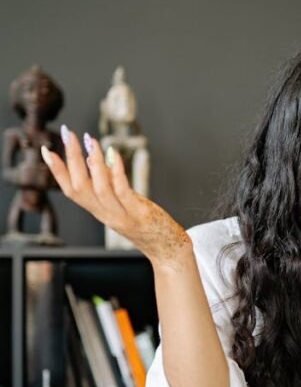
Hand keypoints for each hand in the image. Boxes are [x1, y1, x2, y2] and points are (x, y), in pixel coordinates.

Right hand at [41, 126, 190, 268]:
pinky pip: (123, 192)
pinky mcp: (138, 214)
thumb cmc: (146, 224)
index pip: (70, 191)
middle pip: (79, 187)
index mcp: (98, 211)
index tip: (46, 151)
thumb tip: (92, 159)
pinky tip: (114, 155)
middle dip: (72, 160)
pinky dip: (116, 172)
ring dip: (93, 163)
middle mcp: (105, 214)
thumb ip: (107, 185)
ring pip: (98, 189)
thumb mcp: (120, 203)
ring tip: (90, 141)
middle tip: (69, 135)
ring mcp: (121, 215)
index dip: (57, 172)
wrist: (167, 250)